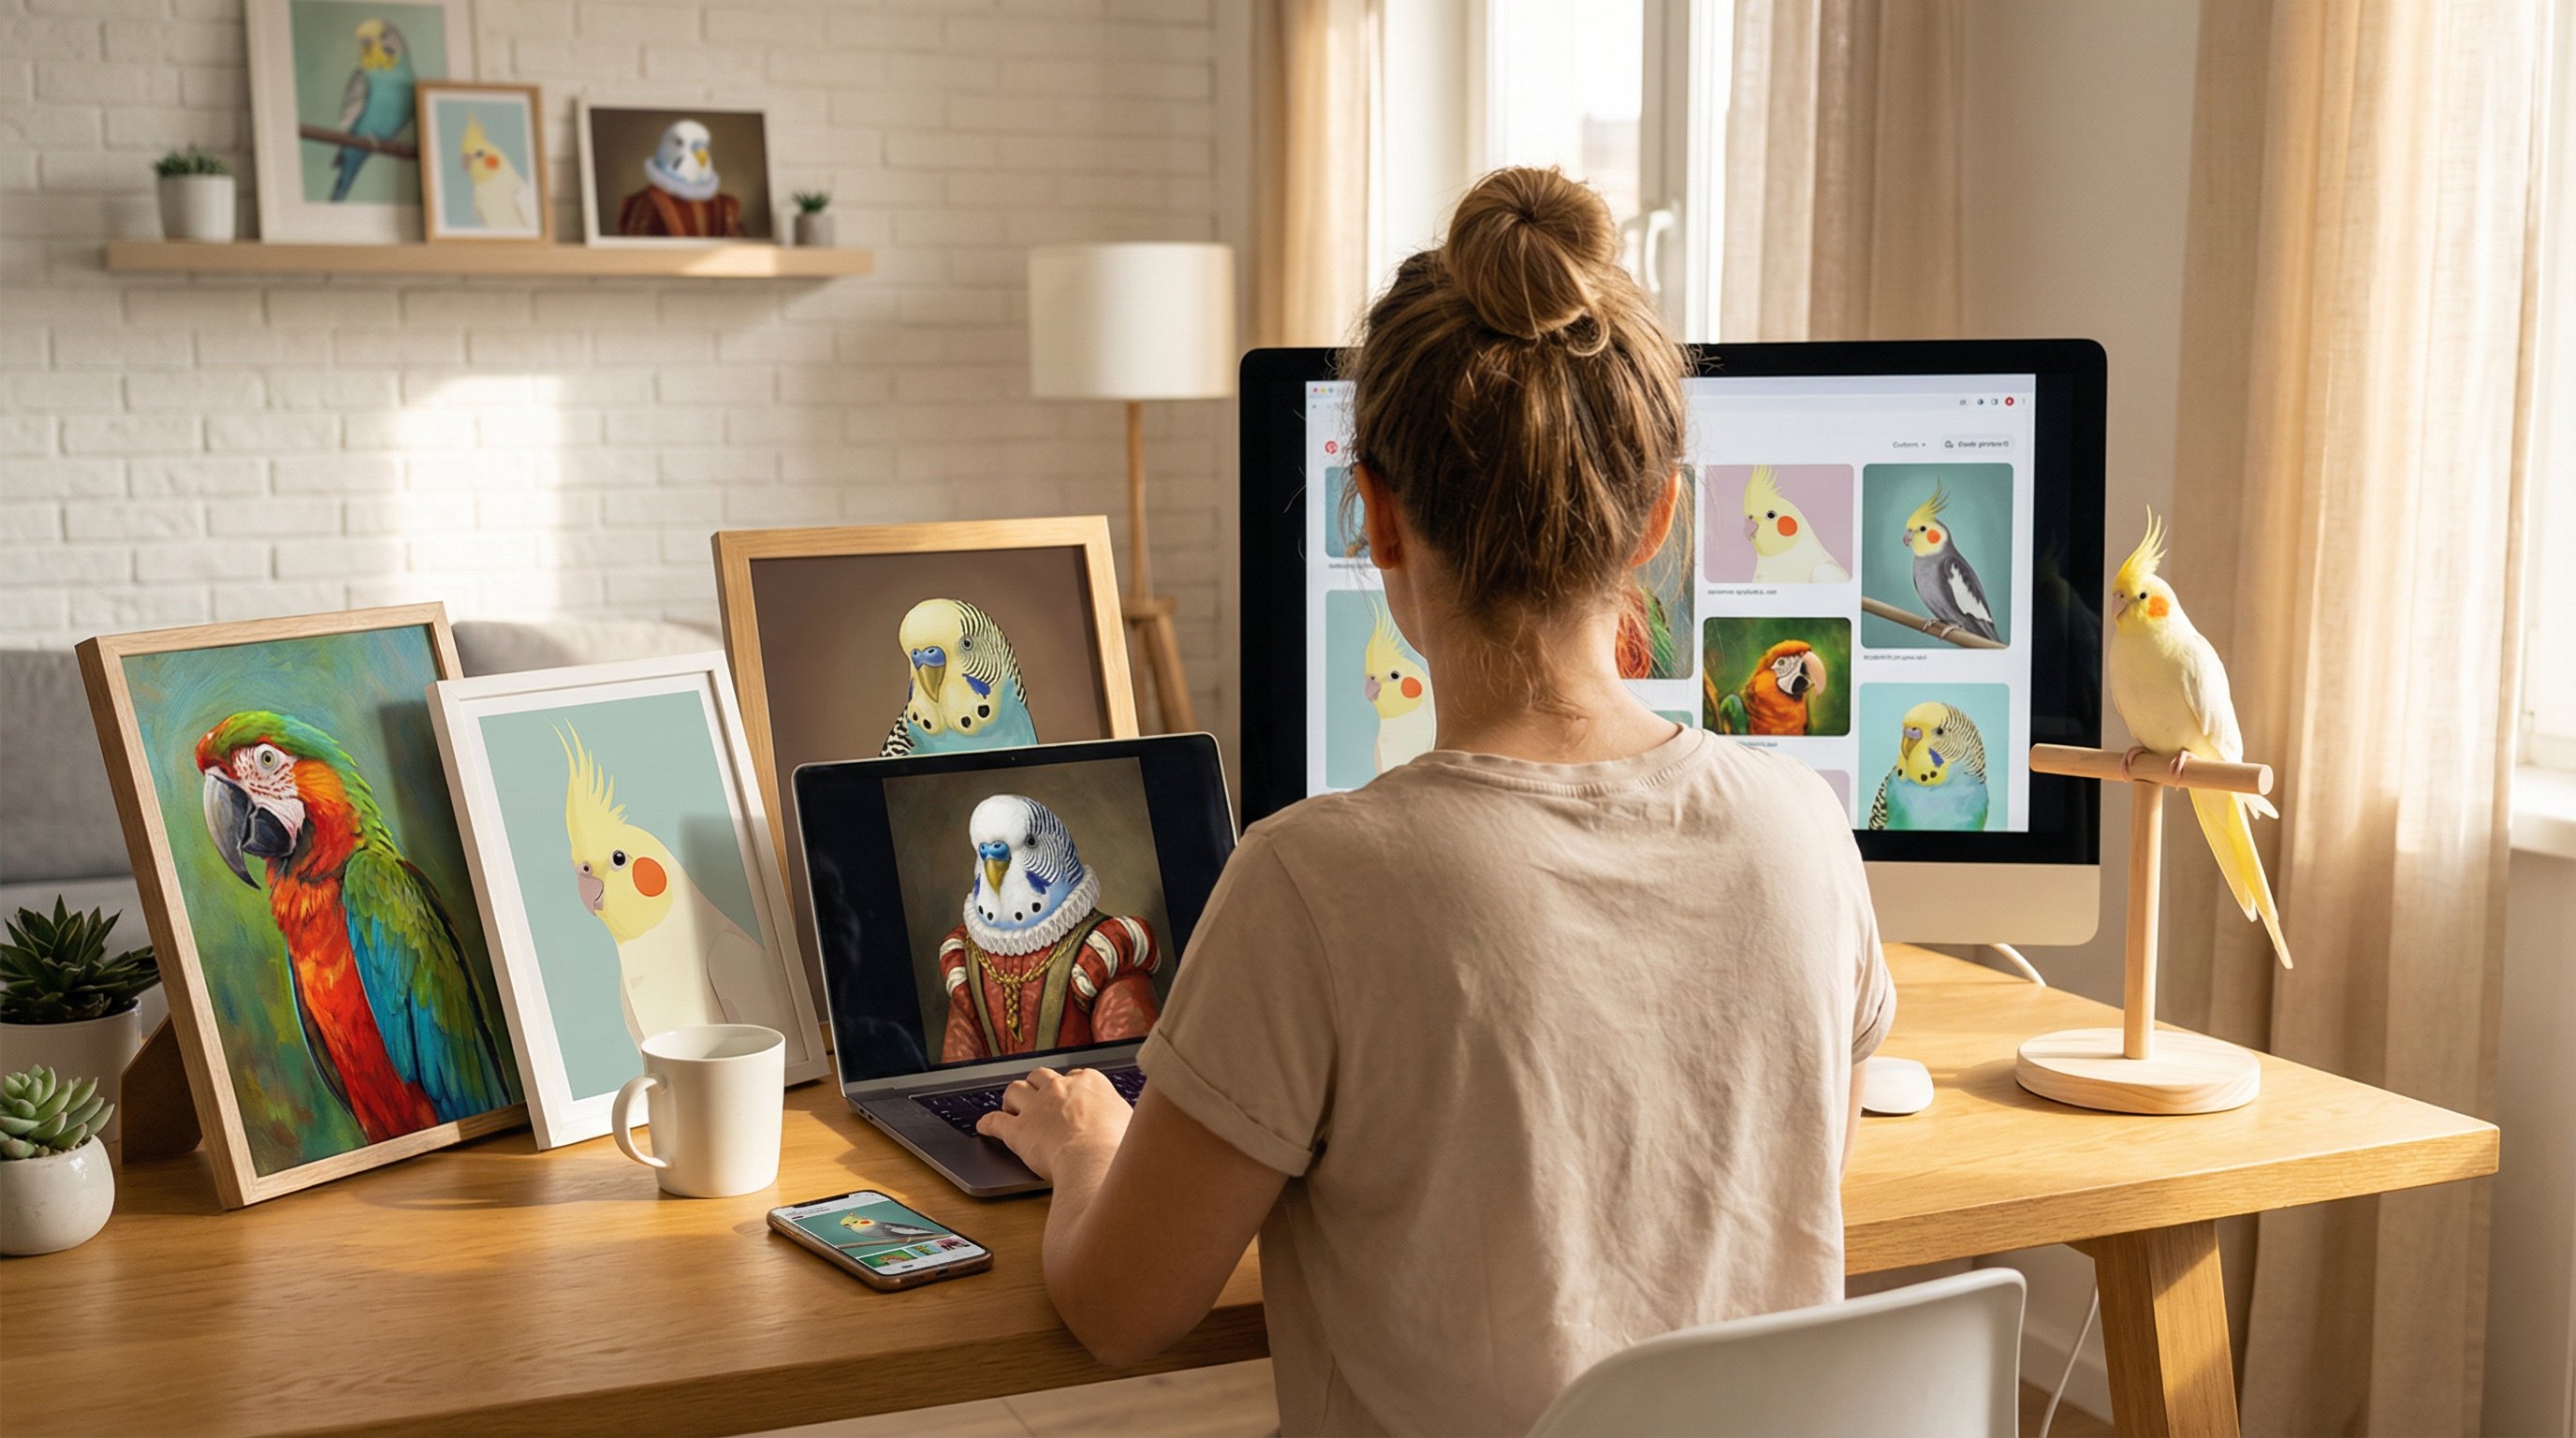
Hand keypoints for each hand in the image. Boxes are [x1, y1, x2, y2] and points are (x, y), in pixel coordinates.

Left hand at [975, 1067, 1130, 1179]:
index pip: (1076, 1076)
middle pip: (1041, 1076)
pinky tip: (984, 1126)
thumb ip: (1125, 1117)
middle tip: (1037, 1097)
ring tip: (1012, 1106)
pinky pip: (995, 1121)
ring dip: (1012, 1098)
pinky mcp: (1018, 1130)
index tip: (1072, 1097)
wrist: (1095, 1159)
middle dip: (1038, 1086)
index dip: (1071, 1088)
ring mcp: (1036, 1106)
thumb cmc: (1119, 1145)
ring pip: (1015, 1089)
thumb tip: (1138, 1123)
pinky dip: (988, 1123)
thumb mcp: (1133, 1122)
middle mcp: (1060, 1088)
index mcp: (1090, 1082)